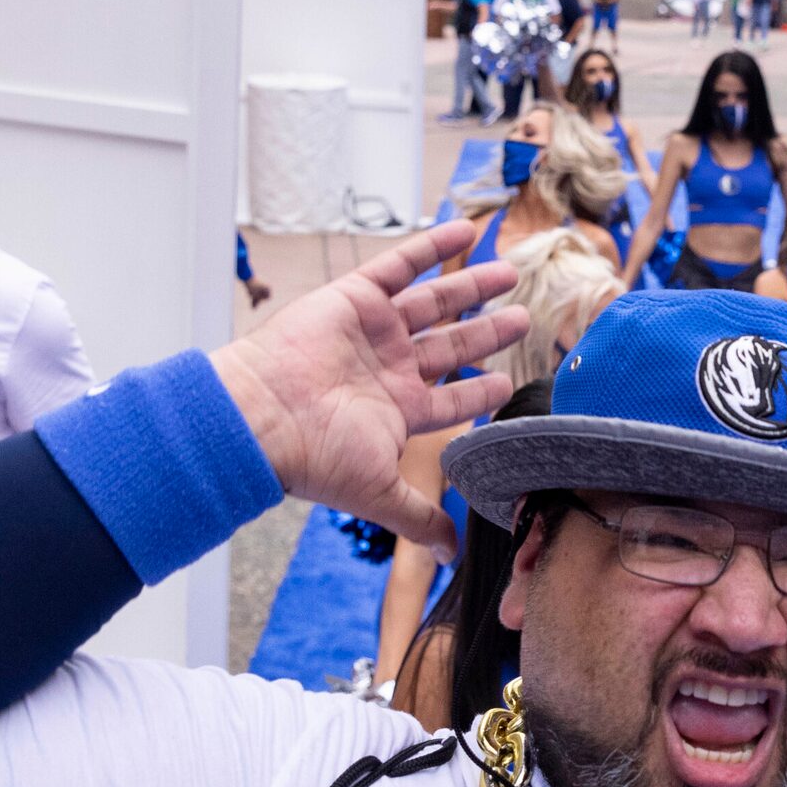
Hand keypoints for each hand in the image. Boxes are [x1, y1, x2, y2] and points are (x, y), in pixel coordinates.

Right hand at [209, 221, 525, 558]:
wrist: (262, 418)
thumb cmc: (314, 457)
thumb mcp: (379, 493)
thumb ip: (419, 517)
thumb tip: (452, 554)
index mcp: (396, 411)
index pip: (450, 402)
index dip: (481, 393)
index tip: (509, 383)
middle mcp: (387, 369)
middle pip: (450, 347)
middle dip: (487, 334)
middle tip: (524, 321)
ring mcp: (372, 332)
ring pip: (433, 304)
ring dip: (471, 288)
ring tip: (508, 276)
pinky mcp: (353, 298)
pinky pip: (399, 264)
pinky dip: (431, 247)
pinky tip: (465, 231)